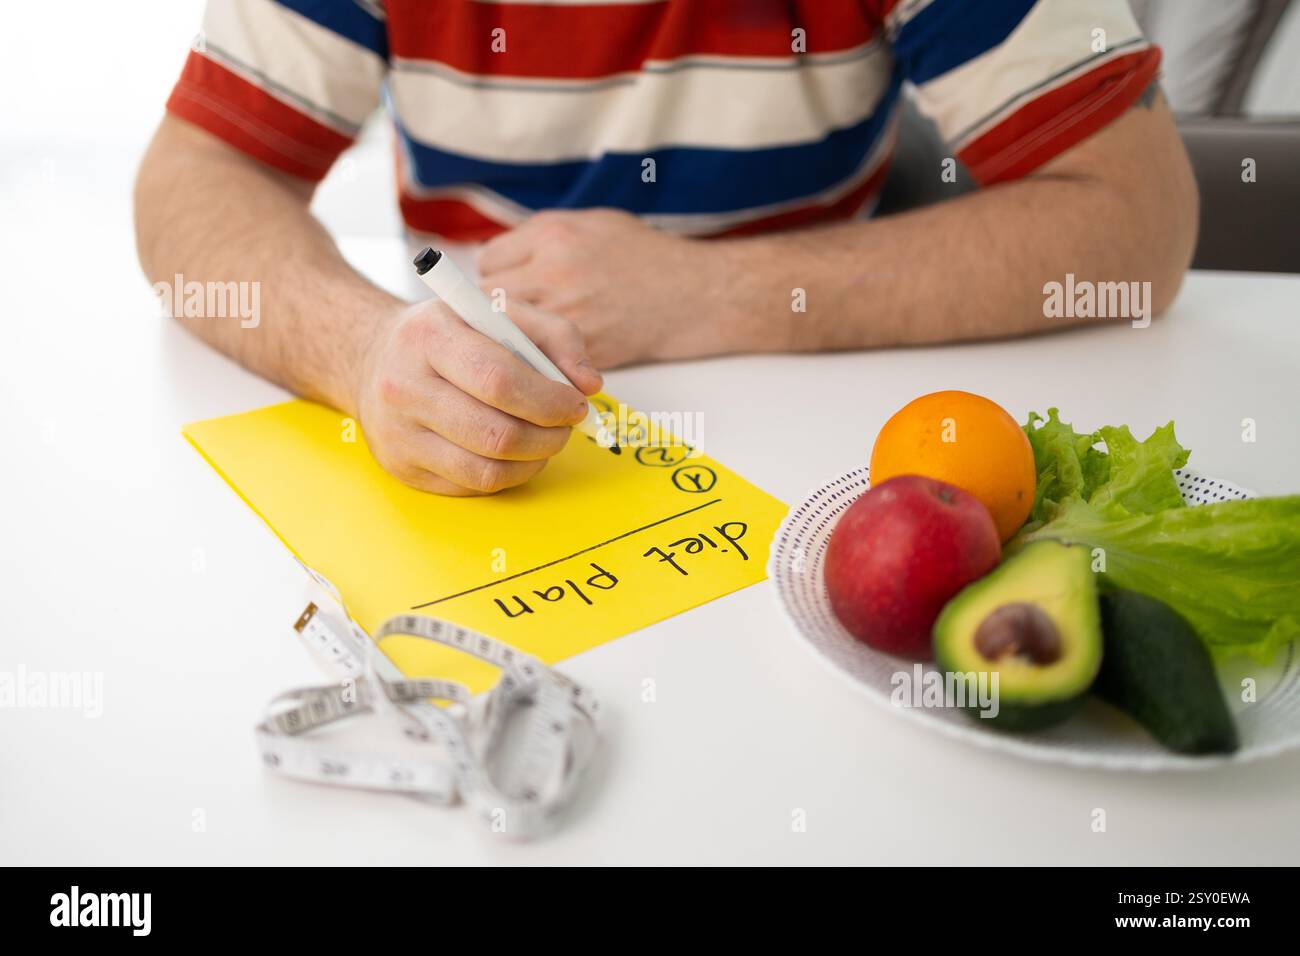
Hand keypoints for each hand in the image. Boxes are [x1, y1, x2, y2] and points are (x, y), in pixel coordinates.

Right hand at [353, 300, 602, 494]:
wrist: (372, 358)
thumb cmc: (451, 334)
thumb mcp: (501, 313)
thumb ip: (556, 337)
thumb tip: (589, 385)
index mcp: (430, 336)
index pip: (499, 380)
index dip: (549, 400)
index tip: (576, 404)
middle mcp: (404, 386)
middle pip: (496, 433)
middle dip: (549, 436)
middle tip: (566, 426)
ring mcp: (397, 433)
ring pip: (487, 469)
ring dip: (534, 460)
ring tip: (546, 439)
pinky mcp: (401, 468)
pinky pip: (472, 486)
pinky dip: (508, 474)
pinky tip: (515, 452)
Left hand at [478, 209, 761, 366]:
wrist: (693, 295)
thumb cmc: (642, 255)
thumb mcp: (590, 223)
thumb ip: (539, 237)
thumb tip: (496, 261)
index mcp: (553, 236)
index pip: (487, 263)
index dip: (493, 276)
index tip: (504, 286)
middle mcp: (554, 273)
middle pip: (489, 301)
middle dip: (494, 311)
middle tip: (508, 317)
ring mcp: (568, 315)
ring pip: (510, 334)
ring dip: (514, 338)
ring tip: (529, 335)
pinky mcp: (582, 350)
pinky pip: (540, 358)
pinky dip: (540, 357)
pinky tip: (554, 350)